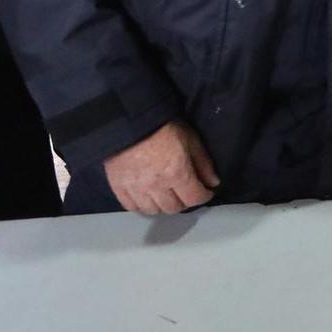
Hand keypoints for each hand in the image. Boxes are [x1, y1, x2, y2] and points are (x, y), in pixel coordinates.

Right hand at [103, 120, 220, 214]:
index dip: (203, 196)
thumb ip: (203, 163)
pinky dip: (141, 205)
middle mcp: (156, 186)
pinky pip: (131, 207)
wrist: (129, 120)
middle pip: (173, 208)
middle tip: (185, 192)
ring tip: (166, 195)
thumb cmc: (162, 127)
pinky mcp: (118, 187)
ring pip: (153, 211)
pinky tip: (146, 197)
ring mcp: (136, 189)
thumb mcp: (190, 139)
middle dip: (184, 202)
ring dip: (162, 206)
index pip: (194, 198)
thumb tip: (212, 182)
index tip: (205, 192)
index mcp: (177, 173)